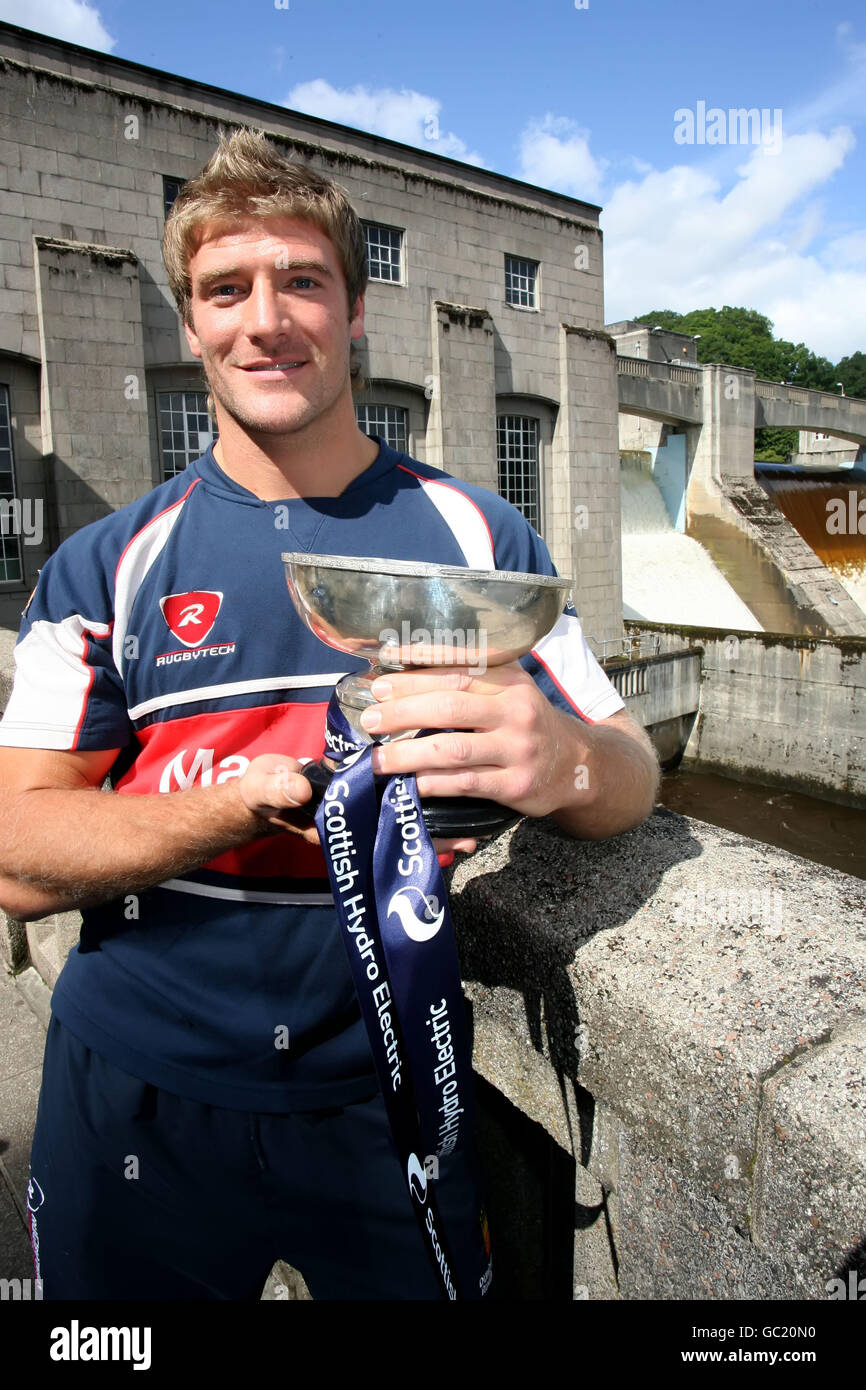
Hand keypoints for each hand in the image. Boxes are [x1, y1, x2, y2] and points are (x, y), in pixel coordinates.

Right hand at [237, 752, 478, 860]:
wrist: (263, 787)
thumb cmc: (264, 790)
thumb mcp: (265, 788)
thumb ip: (279, 789)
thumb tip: (298, 789)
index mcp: (338, 824)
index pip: (382, 833)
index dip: (415, 839)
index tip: (448, 842)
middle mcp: (357, 821)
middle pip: (401, 832)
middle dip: (436, 838)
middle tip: (472, 840)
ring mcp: (363, 810)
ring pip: (404, 820)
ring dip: (436, 825)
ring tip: (472, 833)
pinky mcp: (365, 793)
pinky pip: (398, 801)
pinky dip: (423, 801)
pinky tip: (452, 799)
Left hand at [360, 664, 594, 819]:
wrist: (577, 764)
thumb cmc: (528, 722)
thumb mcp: (510, 689)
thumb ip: (470, 678)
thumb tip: (402, 672)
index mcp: (511, 679)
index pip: (457, 667)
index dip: (415, 671)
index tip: (381, 678)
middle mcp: (517, 710)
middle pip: (450, 706)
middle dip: (403, 712)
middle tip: (370, 718)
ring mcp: (518, 749)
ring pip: (453, 749)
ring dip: (408, 754)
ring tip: (378, 758)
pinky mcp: (516, 785)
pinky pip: (465, 782)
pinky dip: (432, 783)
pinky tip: (410, 783)